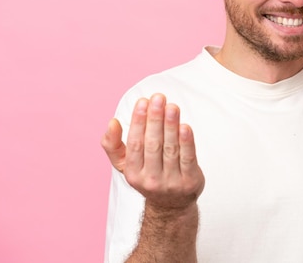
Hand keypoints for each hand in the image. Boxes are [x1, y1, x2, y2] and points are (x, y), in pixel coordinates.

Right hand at [101, 93, 204, 210]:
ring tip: (172, 106)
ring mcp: (172, 182)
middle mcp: (151, 180)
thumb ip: (113, 144)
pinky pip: (188, 158)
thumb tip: (112, 122)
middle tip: (159, 98)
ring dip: (171, 126)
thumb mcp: (126, 165)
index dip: (139, 121)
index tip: (143, 101)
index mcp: (133, 174)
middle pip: (153, 144)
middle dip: (155, 119)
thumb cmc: (147, 175)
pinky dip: (187, 141)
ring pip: (171, 149)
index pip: (135, 144)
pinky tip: (185, 126)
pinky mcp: (190, 181)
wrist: (171, 204)